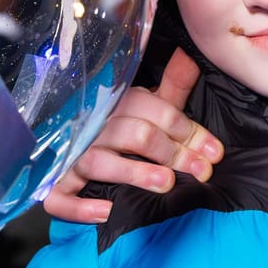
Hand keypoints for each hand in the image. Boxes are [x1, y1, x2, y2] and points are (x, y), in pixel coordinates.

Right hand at [42, 48, 222, 223]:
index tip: (214, 152)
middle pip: (134, 134)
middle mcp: (92, 127)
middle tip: (201, 172)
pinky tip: (108, 212)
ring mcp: (70, 156)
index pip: (154, 110)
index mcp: (116, 103)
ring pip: (100, 161)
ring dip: (134, 172)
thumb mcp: (145, 105)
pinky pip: (59, 198)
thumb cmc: (117, 126)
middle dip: (172, 153)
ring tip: (166, 184)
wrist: (61, 144)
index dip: (188, 131)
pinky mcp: (53, 186)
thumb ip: (171, 87)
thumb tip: (189, 56)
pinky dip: (81, 207)